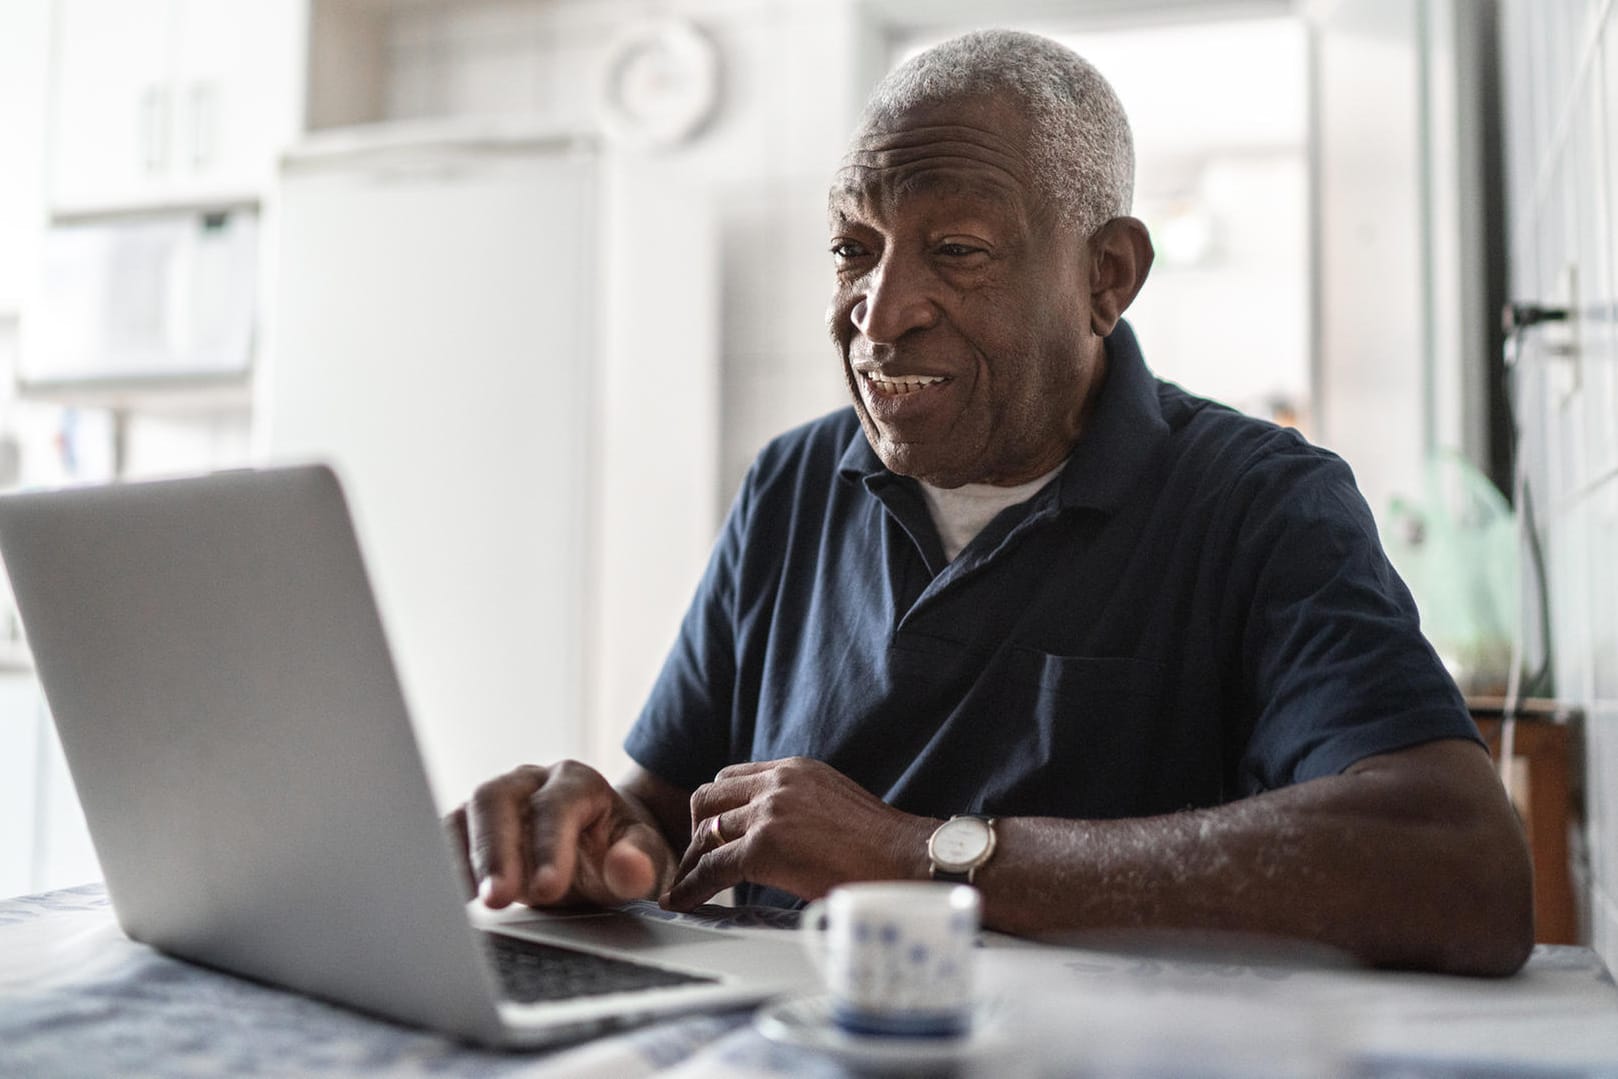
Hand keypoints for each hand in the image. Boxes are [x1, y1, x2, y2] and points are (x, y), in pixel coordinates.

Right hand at [444, 761, 677, 908]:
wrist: (604, 848)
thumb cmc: (622, 850)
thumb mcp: (646, 857)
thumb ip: (641, 862)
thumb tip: (628, 869)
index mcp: (577, 782)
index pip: (556, 806)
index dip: (549, 846)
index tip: (546, 889)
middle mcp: (530, 782)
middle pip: (497, 799)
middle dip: (495, 851)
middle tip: (499, 899)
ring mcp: (498, 801)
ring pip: (466, 814)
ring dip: (465, 859)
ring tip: (472, 903)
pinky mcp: (473, 826)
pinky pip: (448, 837)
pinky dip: (446, 866)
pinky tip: (449, 901)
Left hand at [663, 757, 936, 909]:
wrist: (907, 858)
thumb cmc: (882, 844)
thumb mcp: (835, 802)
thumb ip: (801, 806)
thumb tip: (784, 832)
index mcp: (795, 769)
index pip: (733, 778)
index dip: (718, 808)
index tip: (712, 832)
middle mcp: (778, 782)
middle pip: (709, 797)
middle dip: (697, 829)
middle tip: (698, 859)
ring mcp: (769, 812)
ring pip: (706, 832)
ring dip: (693, 861)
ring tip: (687, 885)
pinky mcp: (764, 847)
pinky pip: (712, 867)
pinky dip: (692, 886)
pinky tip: (684, 901)